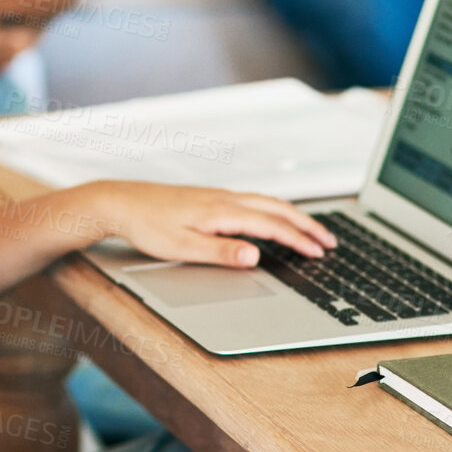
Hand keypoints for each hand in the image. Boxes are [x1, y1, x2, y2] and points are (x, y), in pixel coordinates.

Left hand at [80, 181, 335, 266]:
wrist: (120, 201)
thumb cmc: (147, 225)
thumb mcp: (182, 246)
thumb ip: (221, 252)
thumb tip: (255, 256)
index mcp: (222, 211)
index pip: (272, 225)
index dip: (299, 240)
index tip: (320, 252)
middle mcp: (225, 198)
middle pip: (277, 208)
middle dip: (307, 225)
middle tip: (330, 241)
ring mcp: (218, 195)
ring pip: (267, 202)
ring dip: (293, 216)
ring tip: (311, 230)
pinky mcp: (210, 197)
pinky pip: (253, 201)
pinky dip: (275, 210)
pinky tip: (273, 219)